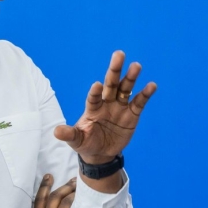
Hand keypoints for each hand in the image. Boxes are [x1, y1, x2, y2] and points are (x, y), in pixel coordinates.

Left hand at [53, 50, 156, 165]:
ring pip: (126, 89)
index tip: (97, 85)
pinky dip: (145, 94)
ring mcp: (120, 107)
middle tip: (119, 55)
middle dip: (115, 70)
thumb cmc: (86, 142)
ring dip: (131, 78)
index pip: (94, 97)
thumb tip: (56, 131)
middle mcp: (107, 103)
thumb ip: (69, 134)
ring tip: (136, 66)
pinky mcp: (132, 115)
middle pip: (111, 84)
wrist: (101, 153)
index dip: (95, 91)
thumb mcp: (76, 140)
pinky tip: (152, 85)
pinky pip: (139, 103)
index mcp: (93, 107)